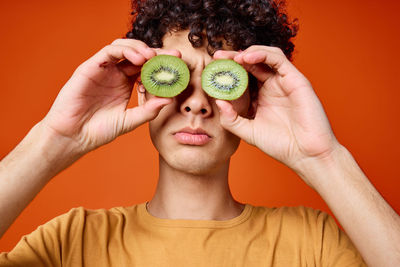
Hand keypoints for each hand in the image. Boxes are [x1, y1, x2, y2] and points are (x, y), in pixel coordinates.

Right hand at [41, 39, 177, 154]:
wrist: (74, 137)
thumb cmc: (98, 131)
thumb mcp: (129, 121)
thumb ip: (148, 111)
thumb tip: (169, 100)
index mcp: (126, 83)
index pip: (147, 68)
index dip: (162, 65)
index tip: (179, 66)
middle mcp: (116, 74)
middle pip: (138, 55)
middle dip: (157, 53)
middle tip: (174, 56)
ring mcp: (103, 70)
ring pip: (124, 48)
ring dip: (140, 48)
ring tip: (153, 57)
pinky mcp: (90, 67)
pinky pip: (109, 52)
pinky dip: (125, 51)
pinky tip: (138, 58)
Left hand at [214, 46, 339, 176]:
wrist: (306, 154)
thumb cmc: (280, 145)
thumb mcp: (248, 132)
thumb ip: (231, 119)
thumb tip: (218, 102)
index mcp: (261, 97)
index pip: (242, 77)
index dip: (228, 71)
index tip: (212, 68)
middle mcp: (272, 87)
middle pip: (251, 64)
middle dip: (233, 58)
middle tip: (217, 56)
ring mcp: (284, 82)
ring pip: (265, 56)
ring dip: (248, 53)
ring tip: (233, 58)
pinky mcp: (296, 79)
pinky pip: (278, 59)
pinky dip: (262, 54)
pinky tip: (246, 58)